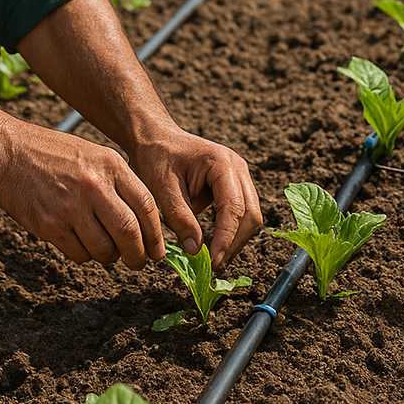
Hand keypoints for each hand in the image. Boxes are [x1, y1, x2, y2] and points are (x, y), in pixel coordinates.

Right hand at [0, 125, 165, 269]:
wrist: (8, 154)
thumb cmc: (53, 155)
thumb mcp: (93, 155)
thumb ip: (118, 183)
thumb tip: (142, 223)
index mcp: (110, 165)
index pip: (146, 206)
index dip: (155, 234)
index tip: (157, 250)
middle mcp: (93, 185)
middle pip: (130, 233)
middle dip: (138, 256)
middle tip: (138, 262)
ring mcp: (71, 207)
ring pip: (104, 250)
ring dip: (109, 258)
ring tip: (105, 251)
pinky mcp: (50, 225)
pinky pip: (78, 255)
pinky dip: (84, 255)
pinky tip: (80, 243)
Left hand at [128, 128, 261, 269]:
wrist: (153, 138)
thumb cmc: (155, 158)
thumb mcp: (161, 188)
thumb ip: (180, 218)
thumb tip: (196, 251)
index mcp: (222, 163)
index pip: (233, 208)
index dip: (226, 238)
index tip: (213, 261)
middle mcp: (237, 168)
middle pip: (250, 214)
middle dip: (233, 242)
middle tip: (213, 265)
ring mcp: (238, 175)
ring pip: (249, 216)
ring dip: (233, 239)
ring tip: (211, 257)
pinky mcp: (233, 185)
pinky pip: (239, 213)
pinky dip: (229, 230)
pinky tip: (211, 244)